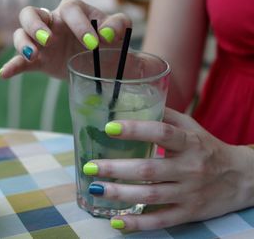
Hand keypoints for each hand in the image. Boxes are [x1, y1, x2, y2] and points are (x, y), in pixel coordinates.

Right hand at [0, 0, 130, 79]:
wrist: (103, 64)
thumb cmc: (109, 43)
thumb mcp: (118, 32)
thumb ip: (119, 24)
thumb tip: (109, 33)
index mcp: (73, 12)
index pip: (69, 9)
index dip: (78, 24)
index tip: (91, 43)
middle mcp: (52, 23)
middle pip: (31, 13)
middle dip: (36, 25)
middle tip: (49, 40)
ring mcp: (42, 42)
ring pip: (20, 33)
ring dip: (22, 42)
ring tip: (32, 55)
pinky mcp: (38, 61)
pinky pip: (19, 62)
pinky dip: (11, 67)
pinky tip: (4, 74)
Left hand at [85, 108, 253, 229]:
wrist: (241, 178)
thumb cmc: (207, 148)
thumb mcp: (191, 127)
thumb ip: (165, 116)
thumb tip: (133, 103)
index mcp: (190, 143)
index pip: (162, 133)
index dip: (135, 129)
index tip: (109, 127)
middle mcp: (190, 168)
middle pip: (149, 169)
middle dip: (116, 169)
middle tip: (90, 166)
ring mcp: (189, 193)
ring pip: (150, 195)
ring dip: (119, 194)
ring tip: (94, 188)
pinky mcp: (188, 213)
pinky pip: (160, 220)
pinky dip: (137, 223)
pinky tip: (116, 222)